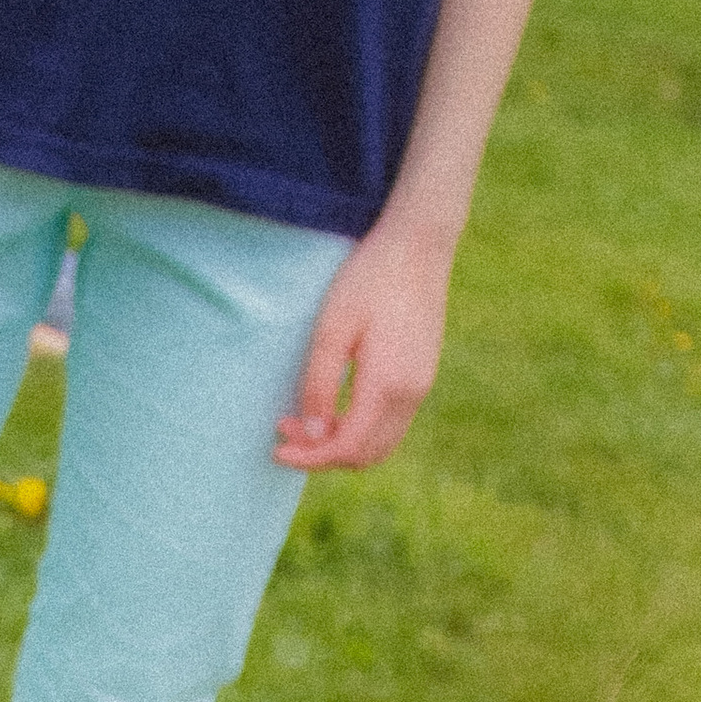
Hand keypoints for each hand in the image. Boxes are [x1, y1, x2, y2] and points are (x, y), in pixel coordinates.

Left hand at [275, 215, 457, 473]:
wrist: (419, 242)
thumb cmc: (370, 278)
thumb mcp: (332, 328)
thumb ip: (320, 384)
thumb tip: (313, 434)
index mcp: (388, 384)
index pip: (346, 447)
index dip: (309, 458)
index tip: (277, 450)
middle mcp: (411, 394)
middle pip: (364, 455)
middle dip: (322, 453)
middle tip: (286, 428)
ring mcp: (422, 386)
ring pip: (380, 444)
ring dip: (342, 443)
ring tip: (307, 419)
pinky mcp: (423, 376)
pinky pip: (390, 424)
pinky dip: (360, 429)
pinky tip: (335, 406)